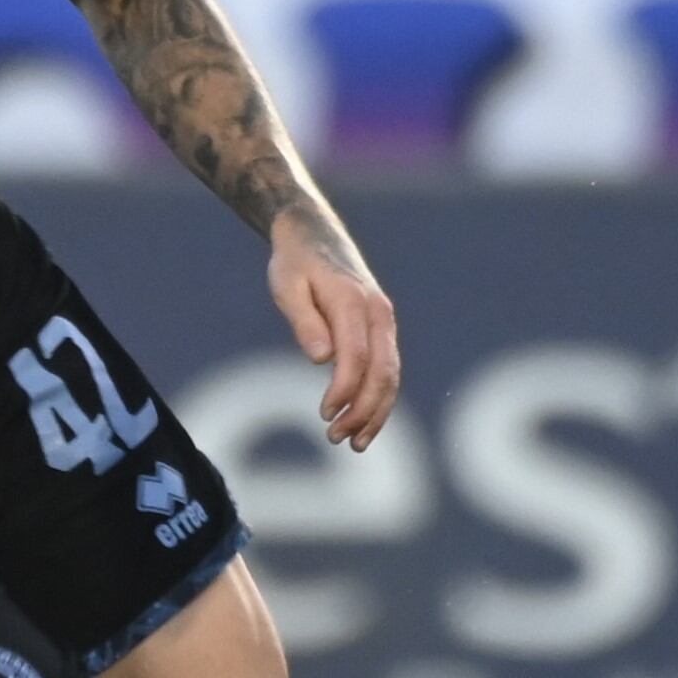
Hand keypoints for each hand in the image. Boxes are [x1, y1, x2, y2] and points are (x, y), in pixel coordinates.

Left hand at [268, 212, 399, 449]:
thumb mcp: (287, 286)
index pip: (357, 357)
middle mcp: (378, 313)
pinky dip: (379, 398)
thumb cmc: (295, 262)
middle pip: (383, 372)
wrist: (312, 233)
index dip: (344, 390)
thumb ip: (304, 321)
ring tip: (354, 444)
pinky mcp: (381, 329)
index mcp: (354, 303)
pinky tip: (364, 423)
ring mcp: (384, 321)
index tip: (324, 414)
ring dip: (376, 412)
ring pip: (391, 375)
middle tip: (337, 439)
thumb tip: (322, 359)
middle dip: (364, 411)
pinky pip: (388, 369)